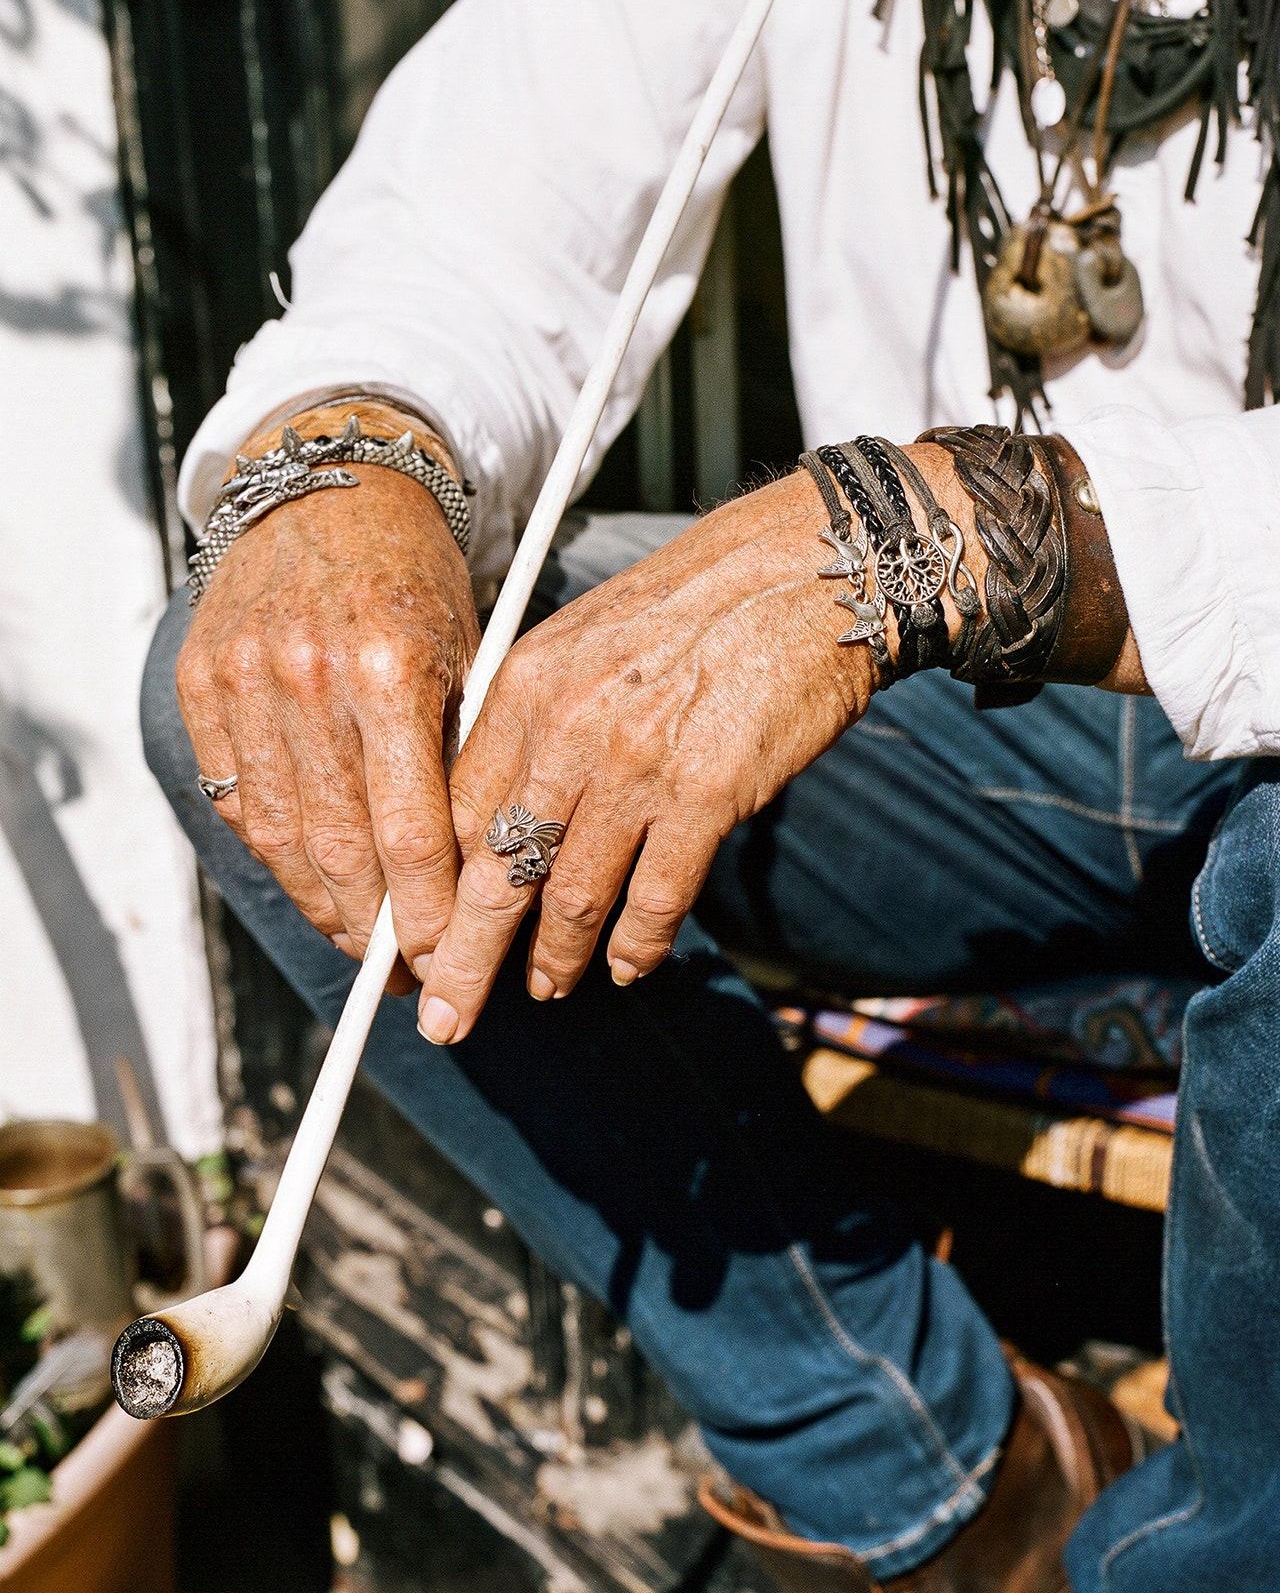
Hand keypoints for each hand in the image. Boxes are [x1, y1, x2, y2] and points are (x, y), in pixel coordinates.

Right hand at [177, 421, 479, 993]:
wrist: (329, 486)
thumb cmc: (418, 577)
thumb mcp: (467, 652)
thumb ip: (461, 758)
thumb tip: (473, 878)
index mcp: (389, 668)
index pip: (409, 832)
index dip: (425, 914)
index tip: (446, 960)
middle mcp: (308, 679)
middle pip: (340, 851)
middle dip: (377, 932)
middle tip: (410, 977)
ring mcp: (244, 682)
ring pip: (282, 840)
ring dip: (326, 911)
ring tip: (366, 948)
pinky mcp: (201, 686)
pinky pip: (240, 803)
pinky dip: (280, 858)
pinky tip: (317, 888)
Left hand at [417, 470, 876, 1044]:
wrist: (807, 571)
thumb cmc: (696, 608)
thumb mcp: (585, 642)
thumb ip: (536, 725)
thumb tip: (504, 820)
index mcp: (527, 687)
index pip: (455, 814)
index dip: (436, 895)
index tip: (426, 942)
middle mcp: (569, 729)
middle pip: (495, 873)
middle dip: (464, 960)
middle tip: (446, 1020)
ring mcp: (638, 765)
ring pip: (573, 896)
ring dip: (555, 958)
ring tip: (546, 988)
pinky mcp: (709, 794)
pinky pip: (656, 900)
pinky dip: (636, 947)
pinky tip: (627, 969)